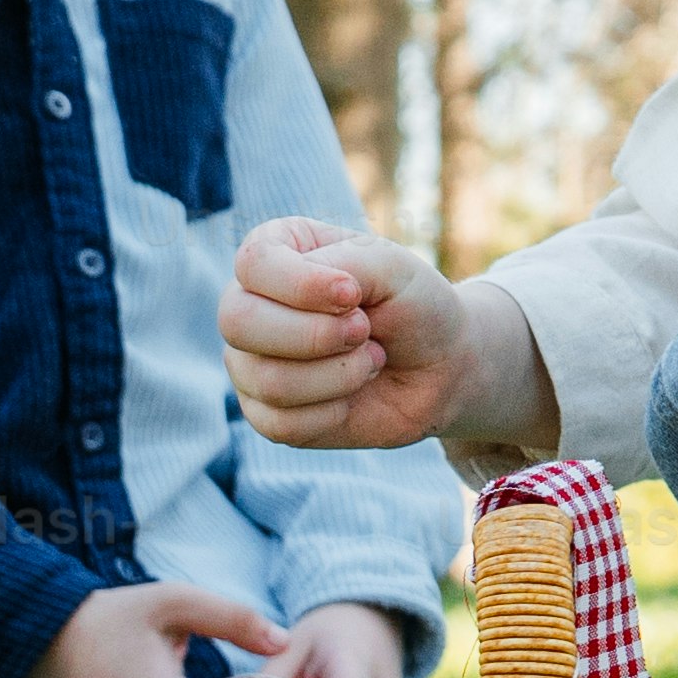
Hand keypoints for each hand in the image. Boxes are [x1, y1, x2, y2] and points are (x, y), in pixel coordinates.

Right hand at [224, 218, 544, 453]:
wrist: (440, 367)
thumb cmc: (411, 305)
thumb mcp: (393, 267)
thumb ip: (347, 264)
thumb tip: (321, 297)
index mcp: (273, 253)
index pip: (253, 264)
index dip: (304, 286)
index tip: (355, 294)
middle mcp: (248, 304)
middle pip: (238, 322)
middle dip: (317, 335)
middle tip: (365, 331)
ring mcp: (249, 362)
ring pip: (266, 380)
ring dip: (339, 374)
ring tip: (370, 359)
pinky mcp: (264, 413)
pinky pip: (280, 423)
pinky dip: (334, 410)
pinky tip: (353, 393)